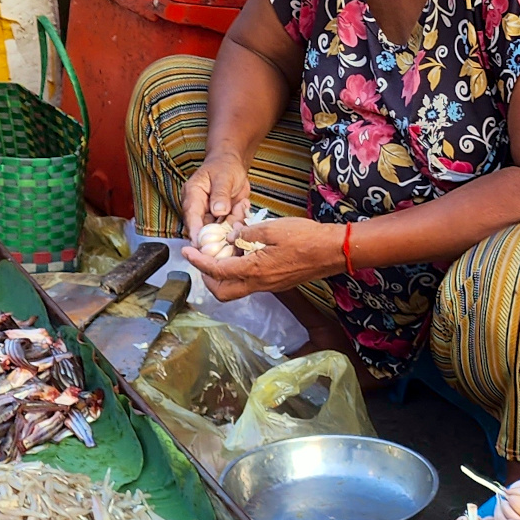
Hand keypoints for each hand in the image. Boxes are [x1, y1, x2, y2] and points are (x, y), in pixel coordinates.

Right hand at [182, 152, 249, 241]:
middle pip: (203, 229)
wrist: (231, 165)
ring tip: (240, 205)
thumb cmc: (224, 167)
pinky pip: (228, 228)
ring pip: (218, 230)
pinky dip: (237, 221)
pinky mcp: (220, 219)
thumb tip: (218, 211)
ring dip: (232, 223)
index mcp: (193, 195)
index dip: (195, 232)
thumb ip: (221, 194)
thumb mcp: (224, 177)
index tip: (201, 244)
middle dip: (219, 231)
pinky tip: (242, 205)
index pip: (191, 216)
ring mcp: (209, 215)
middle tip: (233, 223)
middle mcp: (198, 208)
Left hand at [183, 217, 344, 300]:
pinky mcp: (276, 284)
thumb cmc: (305, 238)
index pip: (217, 271)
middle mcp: (259, 283)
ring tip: (220, 255)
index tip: (187, 251)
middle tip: (201, 259)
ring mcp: (268, 286)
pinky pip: (249, 284)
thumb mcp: (271, 228)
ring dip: (222, 277)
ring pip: (235, 290)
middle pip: (222, 292)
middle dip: (207, 278)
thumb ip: (246, 233)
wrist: (333, 251)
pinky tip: (240, 254)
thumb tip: (230, 238)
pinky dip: (238, 273)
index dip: (198, 262)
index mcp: (254, 269)